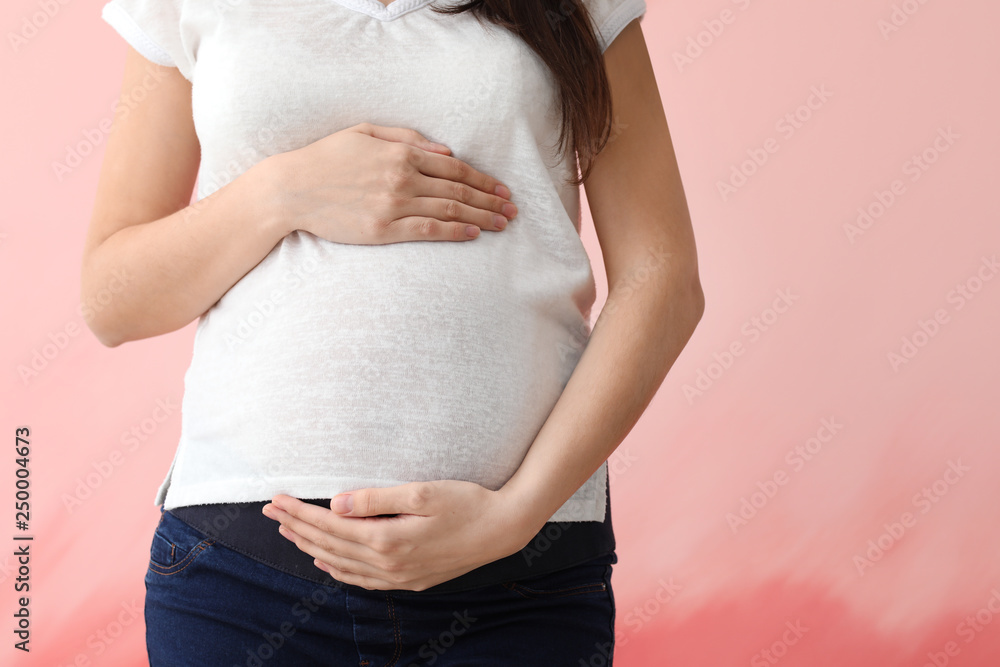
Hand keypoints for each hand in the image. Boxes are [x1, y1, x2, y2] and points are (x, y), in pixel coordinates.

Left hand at [261, 480, 536, 590]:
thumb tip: (336, 504)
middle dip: (297, 528)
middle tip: (270, 512)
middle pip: (329, 546)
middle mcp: (388, 565)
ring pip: (342, 565)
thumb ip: (376, 500)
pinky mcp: (410, 580)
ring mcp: (398, 576)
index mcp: (387, 540)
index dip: (300, 512)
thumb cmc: (466, 503)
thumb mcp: (422, 492)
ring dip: (312, 548)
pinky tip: (327, 563)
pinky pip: (363, 580)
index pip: (329, 526)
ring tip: (289, 534)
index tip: (276, 498)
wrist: (502, 529)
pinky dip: (338, 570)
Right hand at [268, 122, 517, 243]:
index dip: (483, 180)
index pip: (454, 169)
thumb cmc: (326, 158)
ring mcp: (393, 205)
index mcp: (401, 154)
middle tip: (513, 210)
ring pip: (449, 210)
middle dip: (490, 200)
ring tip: (502, 223)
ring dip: (481, 217)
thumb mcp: (366, 133)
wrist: (292, 189)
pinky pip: (428, 229)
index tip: (502, 189)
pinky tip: (473, 234)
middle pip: (459, 190)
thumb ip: (408, 139)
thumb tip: (446, 150)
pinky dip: (454, 231)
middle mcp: (402, 178)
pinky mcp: (383, 230)